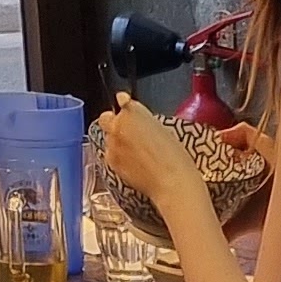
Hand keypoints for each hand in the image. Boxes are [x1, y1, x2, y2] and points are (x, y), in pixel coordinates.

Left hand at [96, 92, 199, 217]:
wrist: (171, 181)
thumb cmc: (175, 156)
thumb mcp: (163, 128)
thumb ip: (144, 118)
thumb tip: (136, 117)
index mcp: (134, 110)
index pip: (122, 100)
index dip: (126, 108)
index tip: (131, 114)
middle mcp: (119, 124)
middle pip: (106, 118)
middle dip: (114, 123)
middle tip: (128, 133)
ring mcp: (112, 144)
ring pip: (108, 138)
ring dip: (117, 142)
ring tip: (135, 154)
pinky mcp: (111, 161)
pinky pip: (110, 155)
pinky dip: (118, 157)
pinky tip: (133, 164)